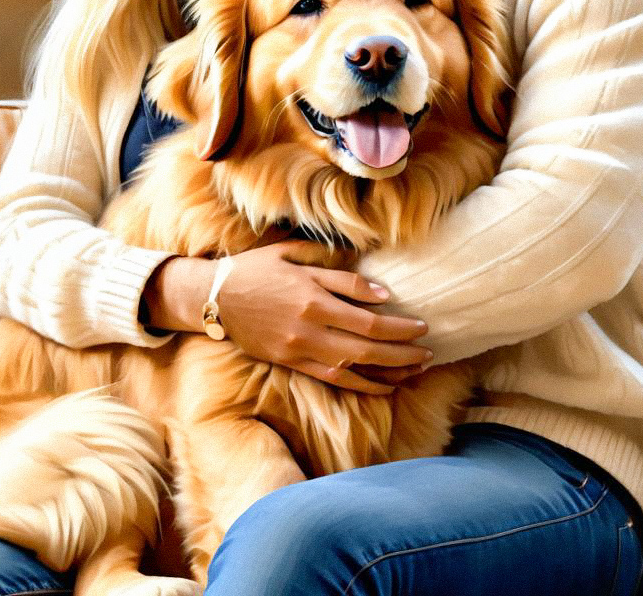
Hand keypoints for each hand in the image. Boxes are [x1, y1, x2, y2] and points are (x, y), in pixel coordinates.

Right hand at [146, 242, 431, 394]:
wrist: (213, 298)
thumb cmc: (256, 269)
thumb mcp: (294, 256)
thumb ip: (336, 271)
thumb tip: (379, 291)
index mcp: (312, 296)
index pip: (367, 316)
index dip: (399, 324)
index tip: (421, 324)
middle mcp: (309, 327)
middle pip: (367, 345)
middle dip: (403, 351)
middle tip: (429, 350)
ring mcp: (300, 349)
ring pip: (355, 367)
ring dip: (390, 370)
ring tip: (417, 369)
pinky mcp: (292, 363)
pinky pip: (334, 379)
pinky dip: (363, 385)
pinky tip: (385, 385)